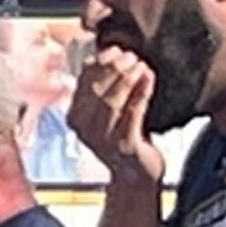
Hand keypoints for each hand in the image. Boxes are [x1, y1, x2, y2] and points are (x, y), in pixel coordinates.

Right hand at [69, 47, 164, 186]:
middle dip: (114, 68)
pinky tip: (149, 78)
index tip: (116, 50)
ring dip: (127, 79)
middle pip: (96, 90)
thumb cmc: (124, 138)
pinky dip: (141, 92)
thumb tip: (111, 53)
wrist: (136, 177)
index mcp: (76, 116)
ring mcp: (103, 139)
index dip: (100, 61)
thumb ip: (105, 87)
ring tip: (141, 65)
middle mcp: (85, 129)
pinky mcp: (124, 147)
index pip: (83, 80)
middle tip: (131, 56)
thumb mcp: (107, 113)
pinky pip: (132, 113)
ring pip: (111, 102)